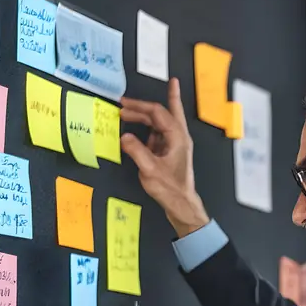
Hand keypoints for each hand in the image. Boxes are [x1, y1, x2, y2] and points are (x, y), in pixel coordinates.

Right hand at [120, 78, 208, 236]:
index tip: (124, 103)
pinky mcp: (171, 151)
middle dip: (143, 106)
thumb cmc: (169, 188)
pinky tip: (138, 134)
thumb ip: (136, 151)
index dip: (139, 106)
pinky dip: (148, 131)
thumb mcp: (150, 169)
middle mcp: (179, 136)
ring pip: (160, 123)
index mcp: (177, 136)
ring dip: (144, 117)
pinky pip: (158, 135)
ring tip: (127, 115)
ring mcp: (175, 143)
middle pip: (161, 113)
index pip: (157, 112)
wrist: (181, 204)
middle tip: (124, 102)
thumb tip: (124, 137)